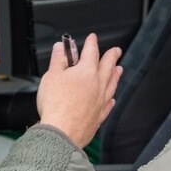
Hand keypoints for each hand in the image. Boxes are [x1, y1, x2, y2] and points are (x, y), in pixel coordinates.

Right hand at [37, 33, 122, 147]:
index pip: (91, 52)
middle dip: (112, 56)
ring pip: (112, 84)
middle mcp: (98, 84)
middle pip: (108, 66)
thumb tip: (60, 48)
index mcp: (86, 71)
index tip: (93, 38)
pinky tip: (112, 99)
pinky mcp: (99, 116)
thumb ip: (58, 60)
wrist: (62, 131)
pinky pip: (109, 104)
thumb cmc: (56, 105)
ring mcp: (101, 101)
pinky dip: (111, 99)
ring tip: (119, 70)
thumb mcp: (51, 76)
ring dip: (116, 75)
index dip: (92, 43)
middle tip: (116, 51)